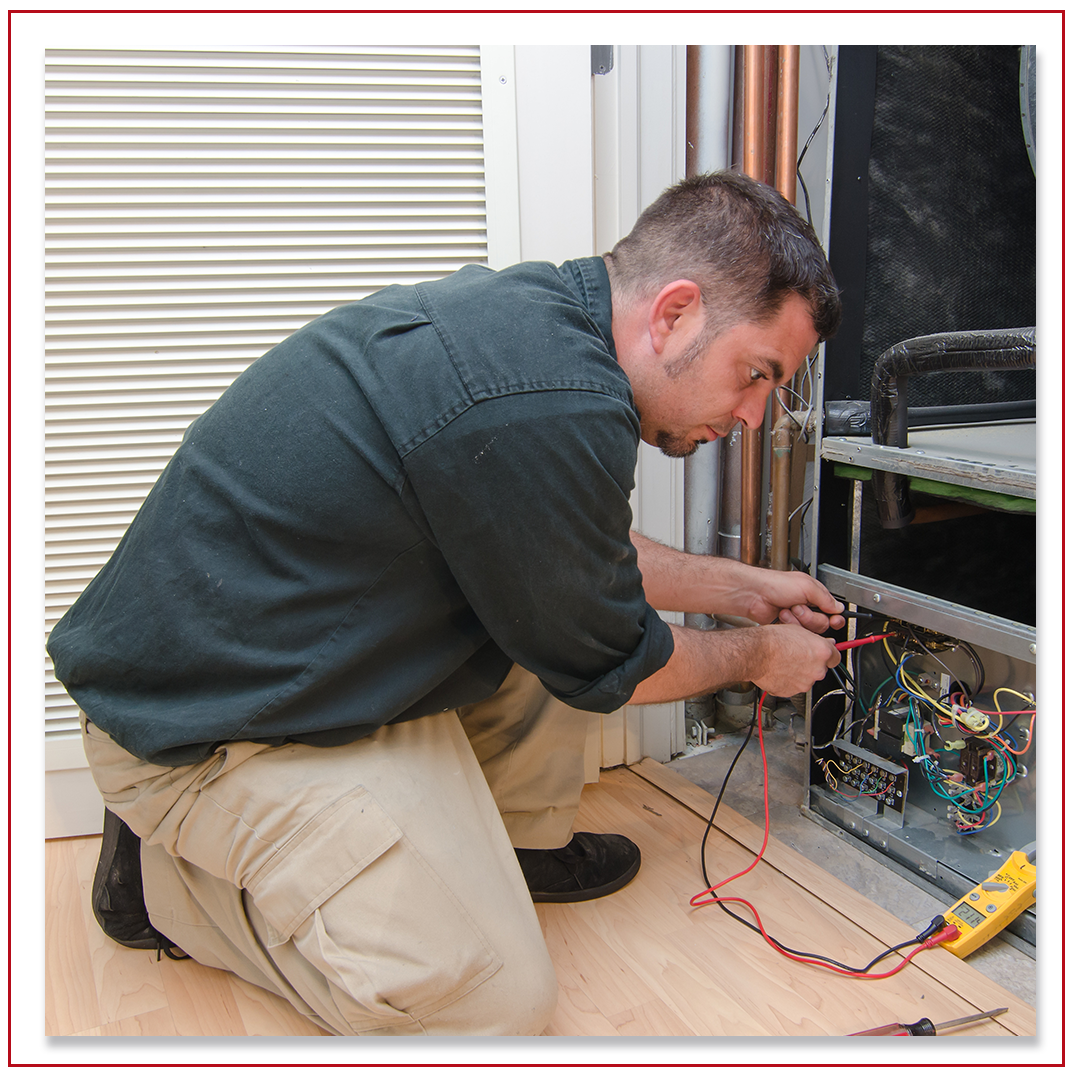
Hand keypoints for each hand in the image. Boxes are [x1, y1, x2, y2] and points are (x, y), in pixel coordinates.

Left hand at [729, 565, 845, 633]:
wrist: (754, 594)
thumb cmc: (776, 584)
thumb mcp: (807, 586)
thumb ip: (826, 598)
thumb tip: (839, 608)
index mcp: (814, 595)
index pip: (833, 611)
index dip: (835, 618)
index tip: (834, 620)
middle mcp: (807, 606)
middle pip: (822, 623)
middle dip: (811, 617)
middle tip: (799, 607)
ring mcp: (797, 617)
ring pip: (809, 630)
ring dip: (799, 620)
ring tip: (787, 610)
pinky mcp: (787, 626)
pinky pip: (797, 634)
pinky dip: (790, 625)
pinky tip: (781, 616)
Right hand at [749, 623, 840, 697]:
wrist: (755, 653)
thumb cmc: (772, 640)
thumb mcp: (798, 629)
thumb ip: (815, 640)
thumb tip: (823, 642)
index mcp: (822, 652)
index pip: (836, 657)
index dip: (828, 655)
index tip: (825, 655)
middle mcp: (817, 670)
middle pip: (820, 669)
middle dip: (811, 663)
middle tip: (797, 655)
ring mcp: (805, 683)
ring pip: (806, 678)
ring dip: (799, 672)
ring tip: (784, 662)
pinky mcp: (792, 692)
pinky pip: (793, 686)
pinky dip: (788, 681)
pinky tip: (779, 670)